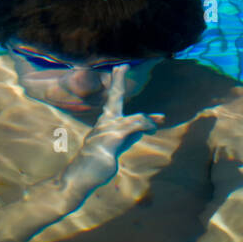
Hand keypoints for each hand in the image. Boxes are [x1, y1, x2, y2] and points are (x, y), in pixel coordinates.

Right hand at [62, 65, 163, 194]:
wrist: (82, 175)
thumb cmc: (97, 165)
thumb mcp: (116, 147)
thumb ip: (128, 136)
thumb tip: (142, 129)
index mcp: (103, 123)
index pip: (111, 101)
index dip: (117, 84)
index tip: (120, 69)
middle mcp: (104, 123)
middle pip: (114, 97)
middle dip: (118, 81)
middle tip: (122, 66)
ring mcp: (108, 130)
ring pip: (135, 117)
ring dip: (149, 119)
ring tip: (160, 120)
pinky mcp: (114, 138)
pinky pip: (136, 126)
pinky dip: (147, 125)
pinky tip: (153, 129)